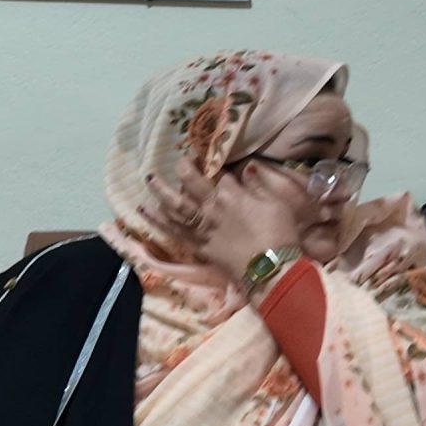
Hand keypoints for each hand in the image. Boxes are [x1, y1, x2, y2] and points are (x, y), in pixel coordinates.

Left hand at [151, 157, 303, 283]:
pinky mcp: (197, 245)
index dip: (212, 164)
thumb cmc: (279, 234)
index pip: (219, 174)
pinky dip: (158, 220)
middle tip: (176, 160)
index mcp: (232, 194)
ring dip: (160, 191)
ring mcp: (202, 227)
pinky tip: (146, 211)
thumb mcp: (276, 204)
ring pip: (175, 206)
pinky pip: (173, 230)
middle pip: (191, 183)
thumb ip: (258, 185)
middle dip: (182, 169)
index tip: (206, 157)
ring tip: (149, 179)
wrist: (271, 268)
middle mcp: (212, 207)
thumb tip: (248, 168)